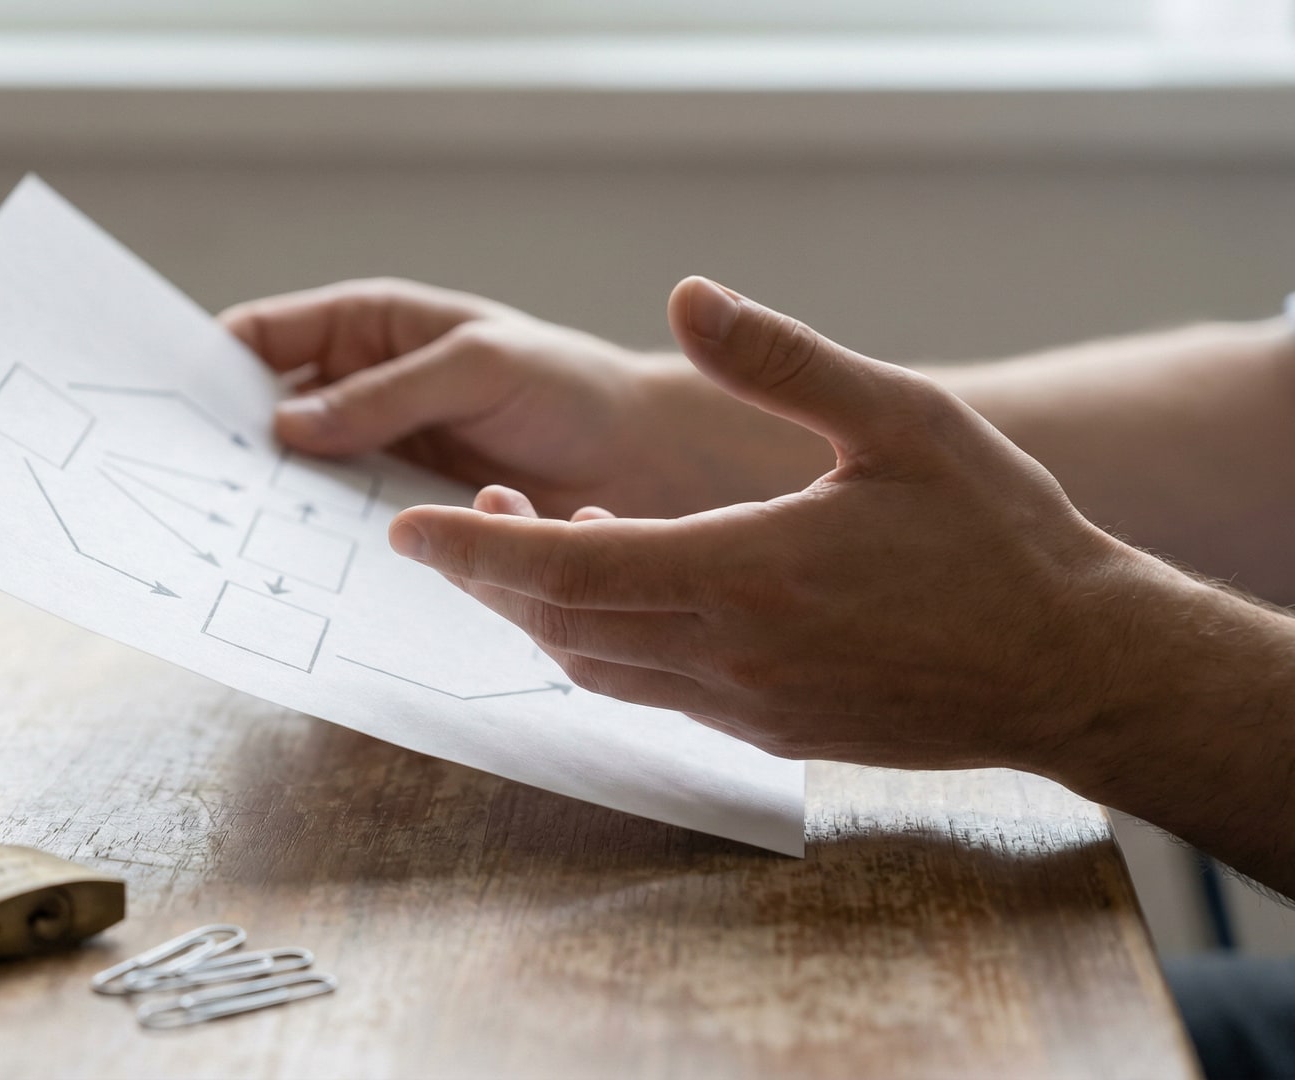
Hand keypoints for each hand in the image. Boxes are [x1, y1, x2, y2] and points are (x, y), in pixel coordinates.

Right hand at [221, 279, 827, 518]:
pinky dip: (319, 548)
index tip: (162, 405)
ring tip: (230, 539)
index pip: (262, 335)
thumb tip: (285, 422)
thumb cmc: (569, 389)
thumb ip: (386, 393)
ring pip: (297, 480)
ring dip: (271, 504)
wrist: (646, 464)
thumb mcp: (477, 367)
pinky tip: (297, 573)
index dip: (208, 363)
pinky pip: (341, 531)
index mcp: (368, 327)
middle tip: (184, 486)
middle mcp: (360, 391)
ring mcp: (376, 457)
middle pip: (264, 414)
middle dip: (227, 444)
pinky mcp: (400, 516)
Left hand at [387, 276, 1169, 769]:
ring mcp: (745, 704)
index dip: (477, 549)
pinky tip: (619, 585)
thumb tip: (689, 296)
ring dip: (543, 610)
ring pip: (598, 667)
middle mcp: (728, 655)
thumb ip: (782, 362)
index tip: (408, 528)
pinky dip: (604, 642)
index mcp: (745, 576)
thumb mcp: (901, 421)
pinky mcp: (768, 728)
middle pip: (562, 625)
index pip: (569, 569)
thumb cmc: (1000, 540)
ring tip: (529, 535)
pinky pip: (650, 691)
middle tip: (452, 522)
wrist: (1079, 671)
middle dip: (491, 576)